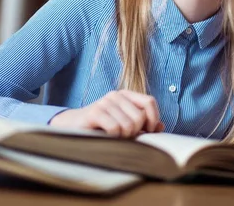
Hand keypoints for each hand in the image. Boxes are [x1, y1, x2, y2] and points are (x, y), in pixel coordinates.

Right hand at [48, 90, 164, 137]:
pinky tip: (106, 136)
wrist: (72, 126)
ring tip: (113, 136)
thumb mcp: (125, 123)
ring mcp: (104, 102)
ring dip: (123, 137)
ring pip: (128, 125)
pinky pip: (115, 129)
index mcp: (126, 95)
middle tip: (124, 136)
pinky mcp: (95, 113)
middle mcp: (116, 95)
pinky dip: (113, 137)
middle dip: (135, 132)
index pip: (149, 102)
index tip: (149, 131)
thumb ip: (143, 124)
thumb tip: (161, 127)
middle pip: (139, 117)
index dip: (153, 118)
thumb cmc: (102, 127)